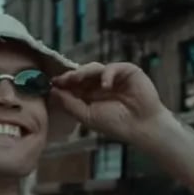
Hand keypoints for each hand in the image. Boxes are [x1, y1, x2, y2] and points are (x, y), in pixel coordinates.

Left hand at [50, 62, 167, 141]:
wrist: (141, 126)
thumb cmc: (116, 124)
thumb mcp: (87, 116)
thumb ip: (70, 104)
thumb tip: (53, 92)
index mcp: (90, 95)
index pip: (74, 85)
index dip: (63, 83)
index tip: (52, 83)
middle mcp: (100, 84)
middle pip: (82, 74)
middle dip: (71, 76)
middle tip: (62, 79)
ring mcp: (113, 77)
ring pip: (94, 68)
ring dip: (83, 72)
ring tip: (75, 79)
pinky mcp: (127, 71)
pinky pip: (112, 67)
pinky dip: (107, 75)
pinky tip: (105, 86)